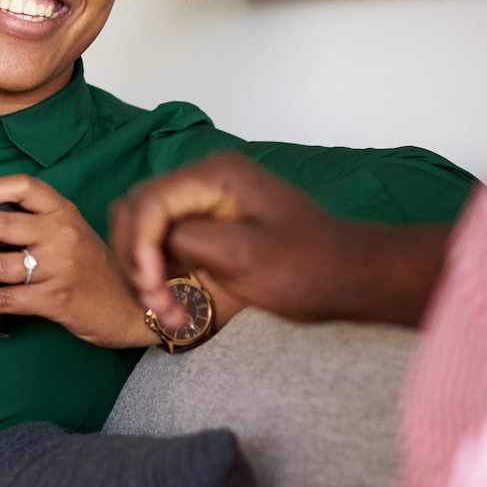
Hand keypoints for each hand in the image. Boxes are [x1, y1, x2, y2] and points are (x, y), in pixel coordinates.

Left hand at [0, 175, 152, 348]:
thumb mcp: (74, 235)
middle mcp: (62, 233)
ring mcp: (59, 266)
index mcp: (64, 212)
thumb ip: (39, 225)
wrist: (134, 307)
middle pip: (0, 224)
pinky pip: (6, 299)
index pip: (24, 186)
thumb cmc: (97, 271)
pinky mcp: (55, 299)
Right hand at [110, 152, 455, 329]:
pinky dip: (161, 275)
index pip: (149, 201)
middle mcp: (204, 180)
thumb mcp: (244, 255)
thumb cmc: (308, 267)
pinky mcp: (208, 227)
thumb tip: (151, 244)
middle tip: (153, 303)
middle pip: (137, 210)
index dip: (139, 246)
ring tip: (165, 311)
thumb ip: (188, 239)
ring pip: (145, 229)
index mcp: (215, 176)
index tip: (151, 289)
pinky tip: (175, 306)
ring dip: (145, 270)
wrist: (349, 278)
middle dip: (136, 258)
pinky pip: (165, 245)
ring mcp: (205, 202)